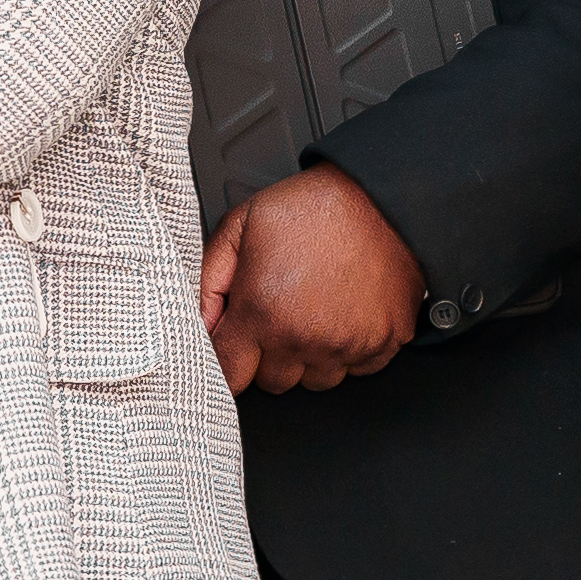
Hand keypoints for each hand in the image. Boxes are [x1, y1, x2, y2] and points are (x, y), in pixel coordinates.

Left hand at [197, 165, 423, 393]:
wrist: (381, 198)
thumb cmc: (314, 208)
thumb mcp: (241, 225)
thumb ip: (209, 280)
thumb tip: (199, 323)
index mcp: (263, 312)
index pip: (230, 374)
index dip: (229, 359)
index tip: (236, 346)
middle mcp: (304, 338)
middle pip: (272, 382)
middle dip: (268, 355)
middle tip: (279, 314)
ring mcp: (346, 346)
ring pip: (314, 381)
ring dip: (309, 356)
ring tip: (314, 311)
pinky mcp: (381, 345)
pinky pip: (355, 371)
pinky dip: (347, 351)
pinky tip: (343, 314)